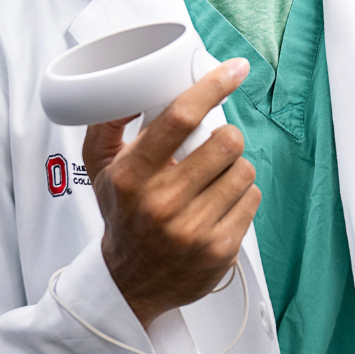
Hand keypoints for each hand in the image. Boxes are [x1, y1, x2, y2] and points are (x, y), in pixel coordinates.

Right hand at [84, 58, 259, 327]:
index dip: (212, 86)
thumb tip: (130, 88)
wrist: (129, 284)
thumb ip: (108, 124)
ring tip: (212, 182)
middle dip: (226, 138)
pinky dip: (241, 196)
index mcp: (133, 176)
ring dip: (235, 169)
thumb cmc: (123, 215)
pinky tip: (219, 206)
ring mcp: (193, 229)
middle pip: (226, 141)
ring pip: (245, 170)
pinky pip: (252, 199)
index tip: (235, 69)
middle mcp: (162, 203)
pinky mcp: (220, 249)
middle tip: (213, 149)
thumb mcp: (101, 170)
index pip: (179, 118)